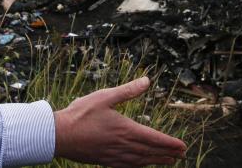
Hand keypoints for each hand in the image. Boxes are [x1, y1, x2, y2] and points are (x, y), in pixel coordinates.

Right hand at [54, 76, 186, 167]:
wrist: (59, 135)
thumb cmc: (80, 114)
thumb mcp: (105, 97)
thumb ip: (127, 91)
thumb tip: (147, 81)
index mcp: (125, 129)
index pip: (154, 138)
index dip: (170, 143)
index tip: (182, 146)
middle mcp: (122, 145)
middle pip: (150, 152)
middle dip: (168, 153)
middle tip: (181, 154)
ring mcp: (114, 155)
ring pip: (141, 161)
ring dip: (156, 161)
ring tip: (168, 161)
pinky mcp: (105, 161)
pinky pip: (127, 166)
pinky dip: (139, 166)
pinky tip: (141, 165)